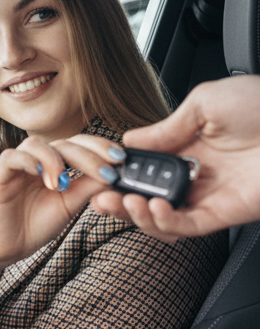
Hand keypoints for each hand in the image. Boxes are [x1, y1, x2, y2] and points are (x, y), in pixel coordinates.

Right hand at [0, 133, 126, 289]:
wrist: (10, 247)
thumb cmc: (39, 225)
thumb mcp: (71, 205)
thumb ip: (89, 187)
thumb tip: (115, 172)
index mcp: (56, 164)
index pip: (78, 144)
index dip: (99, 147)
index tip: (120, 158)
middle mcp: (37, 160)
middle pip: (62, 142)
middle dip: (86, 155)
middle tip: (104, 170)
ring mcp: (17, 166)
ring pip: (35, 144)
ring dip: (54, 159)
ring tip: (62, 182)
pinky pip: (11, 157)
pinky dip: (27, 162)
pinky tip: (41, 176)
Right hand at [91, 76, 259, 239]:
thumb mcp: (206, 102)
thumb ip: (166, 127)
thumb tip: (131, 140)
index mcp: (190, 147)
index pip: (146, 168)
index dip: (121, 173)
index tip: (102, 172)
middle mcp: (198, 175)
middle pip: (149, 198)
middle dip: (120, 201)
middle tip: (101, 198)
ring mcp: (212, 196)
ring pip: (164, 219)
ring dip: (138, 216)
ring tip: (123, 203)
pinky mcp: (228, 213)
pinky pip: (189, 227)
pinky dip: (166, 223)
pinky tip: (152, 207)